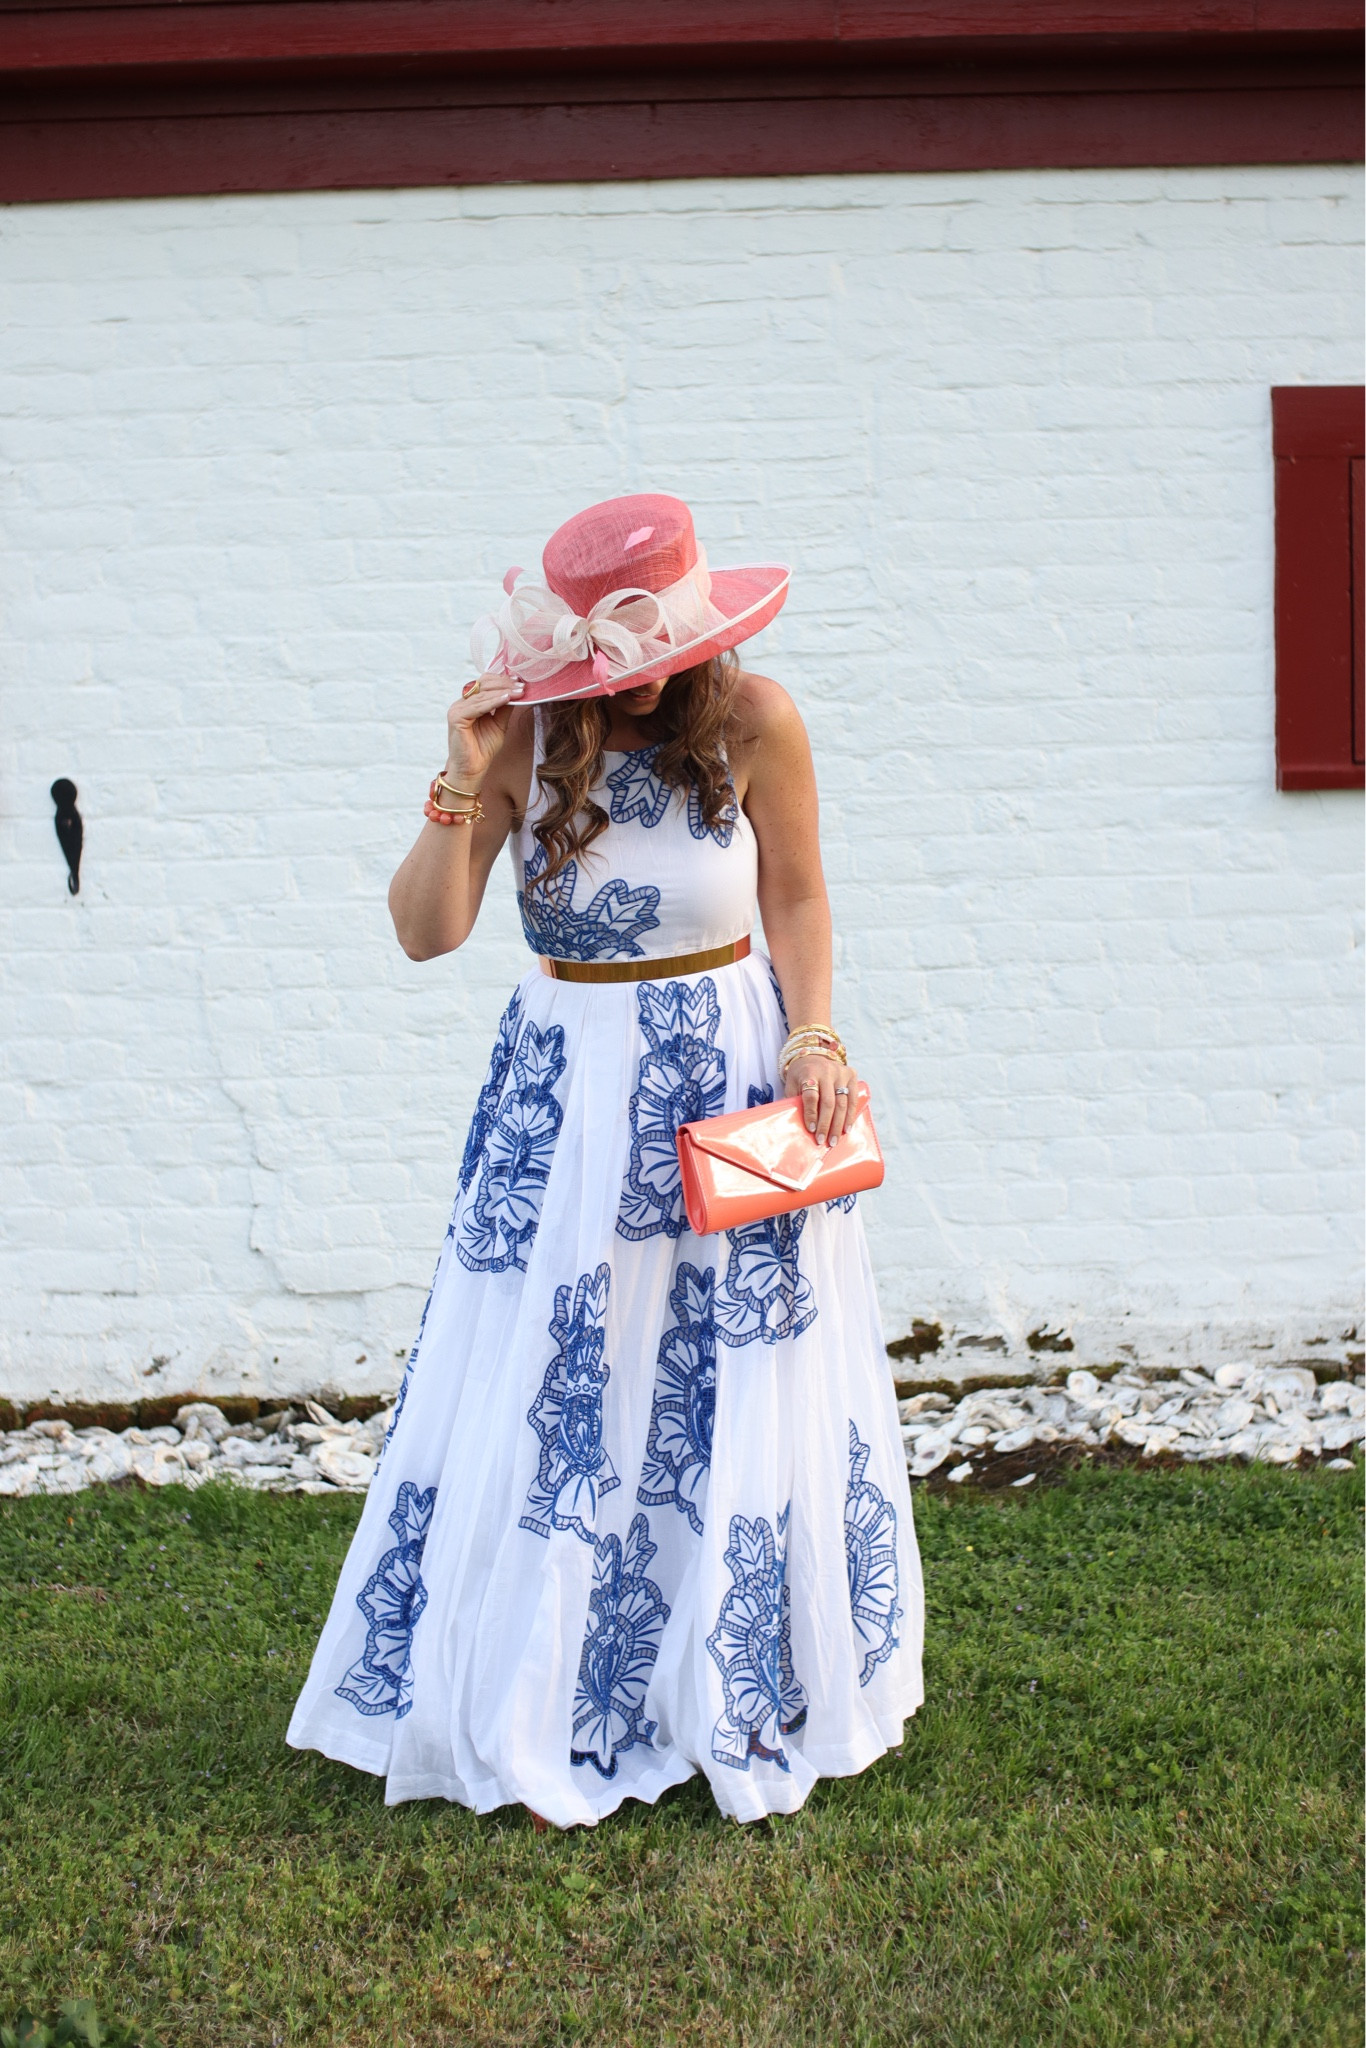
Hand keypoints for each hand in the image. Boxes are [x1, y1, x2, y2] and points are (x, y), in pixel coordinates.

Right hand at [445, 672, 523, 787]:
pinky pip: (477, 706)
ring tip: (519, 692)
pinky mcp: (456, 718)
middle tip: (522, 685)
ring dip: (503, 691)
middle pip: (483, 684)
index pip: (485, 683)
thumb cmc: (483, 749)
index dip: (503, 680)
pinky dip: (493, 701)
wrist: (472, 770)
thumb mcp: (499, 724)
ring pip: (482, 693)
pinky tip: (507, 699)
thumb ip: (505, 708)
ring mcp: (457, 709)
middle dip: (505, 683)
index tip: (520, 681)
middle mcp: (461, 703)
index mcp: (470, 702)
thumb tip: (518, 691)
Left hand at [784, 1054, 857, 1146]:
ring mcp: (841, 1073)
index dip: (811, 1114)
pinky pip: (853, 1099)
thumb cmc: (801, 1074)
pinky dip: (850, 1115)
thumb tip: (795, 1125)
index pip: (811, 1096)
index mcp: (809, 1073)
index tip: (811, 1129)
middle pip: (828, 1102)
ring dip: (838, 1124)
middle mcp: (827, 1072)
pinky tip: (846, 1129)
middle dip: (826, 1124)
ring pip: (842, 1103)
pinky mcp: (851, 1075)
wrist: (814, 1055)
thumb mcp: (792, 1083)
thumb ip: (794, 1100)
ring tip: (834, 1140)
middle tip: (822, 1141)